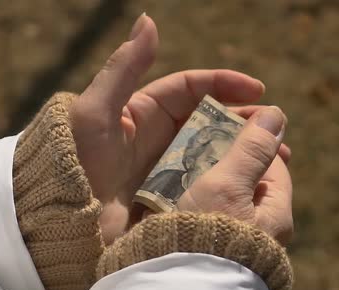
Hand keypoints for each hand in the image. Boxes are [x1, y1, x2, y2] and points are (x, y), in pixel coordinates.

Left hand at [71, 14, 286, 243]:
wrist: (60, 219)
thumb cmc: (73, 161)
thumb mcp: (96, 111)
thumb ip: (123, 67)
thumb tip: (149, 20)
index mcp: (143, 110)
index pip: (192, 88)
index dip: (224, 84)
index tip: (256, 90)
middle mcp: (159, 137)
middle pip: (211, 120)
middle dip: (245, 119)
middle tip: (277, 127)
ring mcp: (167, 168)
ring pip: (215, 151)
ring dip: (247, 149)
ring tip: (278, 155)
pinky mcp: (171, 197)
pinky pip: (208, 183)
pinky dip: (233, 179)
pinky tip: (255, 183)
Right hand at [177, 106, 292, 244]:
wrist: (177, 283)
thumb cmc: (207, 231)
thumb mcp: (230, 183)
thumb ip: (252, 149)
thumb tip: (277, 114)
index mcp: (275, 216)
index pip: (276, 167)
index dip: (256, 142)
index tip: (233, 126)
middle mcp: (262, 231)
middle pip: (251, 183)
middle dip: (231, 160)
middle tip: (206, 145)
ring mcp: (239, 240)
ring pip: (230, 198)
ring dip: (212, 179)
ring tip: (189, 165)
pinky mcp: (217, 247)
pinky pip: (212, 213)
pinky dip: (201, 198)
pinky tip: (181, 192)